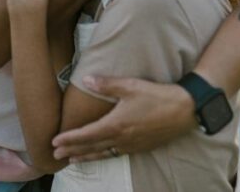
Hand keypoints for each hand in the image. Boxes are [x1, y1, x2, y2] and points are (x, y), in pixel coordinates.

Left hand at [51, 76, 196, 161]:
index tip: (54, 141)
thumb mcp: (130, 86)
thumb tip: (86, 80)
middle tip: (56, 155)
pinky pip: (116, 154)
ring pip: (103, 153)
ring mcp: (131, 145)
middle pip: (91, 147)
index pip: (86, 134)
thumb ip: (106, 85)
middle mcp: (121, 139)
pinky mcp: (140, 147)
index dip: (69, 138)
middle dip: (72, 150)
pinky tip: (100, 155)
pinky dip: (103, 156)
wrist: (184, 111)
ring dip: (86, 156)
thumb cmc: (157, 96)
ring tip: (73, 159)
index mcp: (116, 125)